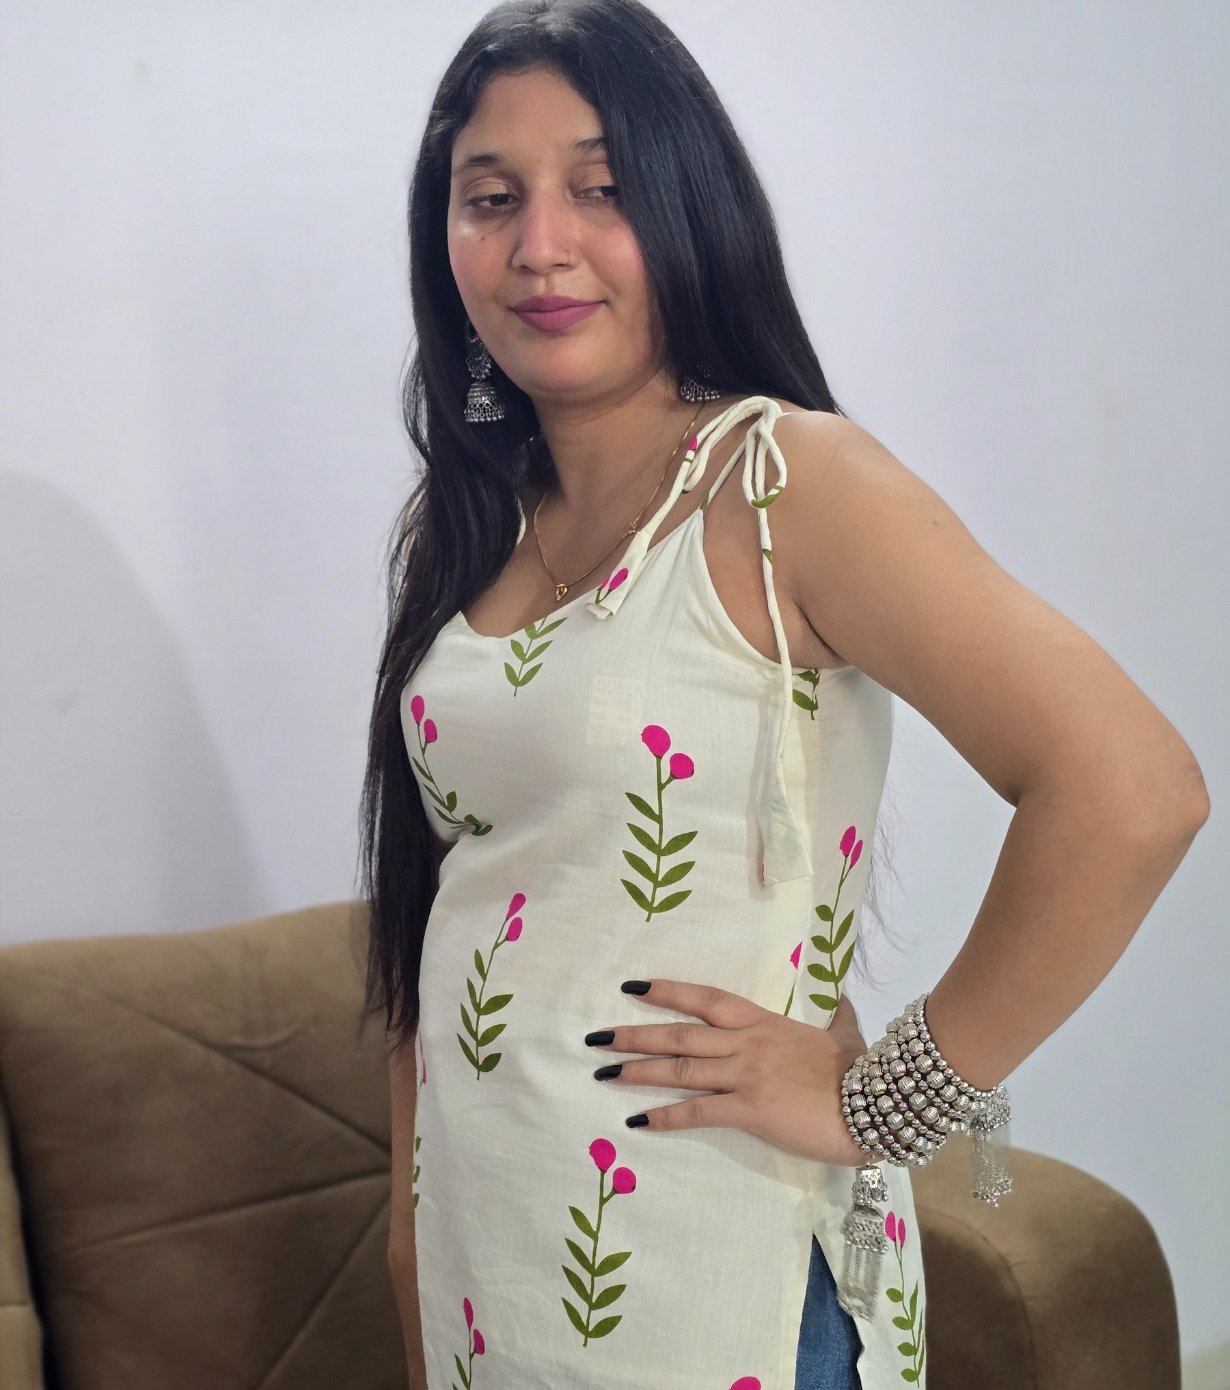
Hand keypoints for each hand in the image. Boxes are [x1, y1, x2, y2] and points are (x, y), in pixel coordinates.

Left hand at [588, 979, 869, 1166]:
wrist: (877, 1103)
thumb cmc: (859, 1071)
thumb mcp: (846, 1036)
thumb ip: (839, 1019)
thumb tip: (847, 1002)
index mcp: (762, 1022)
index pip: (705, 998)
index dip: (668, 991)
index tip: (633, 987)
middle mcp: (746, 1043)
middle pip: (680, 1033)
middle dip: (634, 1033)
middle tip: (595, 1037)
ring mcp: (746, 1074)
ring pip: (680, 1068)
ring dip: (638, 1071)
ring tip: (603, 1073)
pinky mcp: (750, 1109)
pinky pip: (698, 1111)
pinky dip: (665, 1116)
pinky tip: (638, 1121)